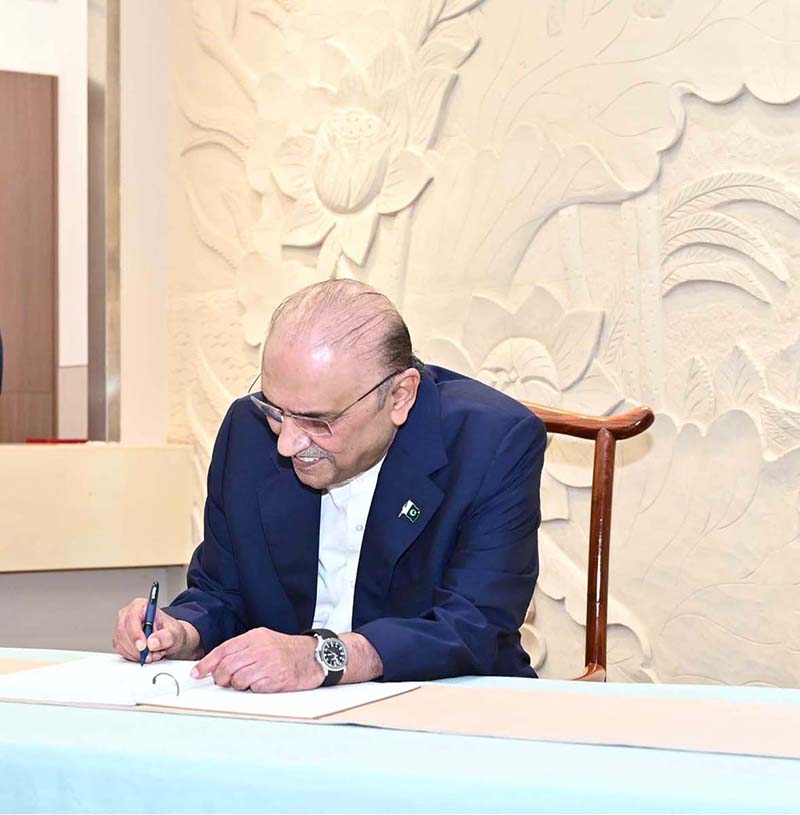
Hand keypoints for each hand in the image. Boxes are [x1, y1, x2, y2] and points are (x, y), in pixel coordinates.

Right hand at [113, 598, 201, 662]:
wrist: (170, 638)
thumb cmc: (171, 631)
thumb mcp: (175, 633)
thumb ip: (166, 637)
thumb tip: (152, 642)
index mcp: (141, 606)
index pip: (132, 618)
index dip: (135, 634)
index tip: (143, 647)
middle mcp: (128, 615)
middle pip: (123, 633)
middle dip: (137, 648)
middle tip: (150, 655)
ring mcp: (122, 628)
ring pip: (121, 644)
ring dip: (137, 654)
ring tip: (153, 653)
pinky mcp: (120, 640)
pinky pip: (122, 652)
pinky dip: (134, 657)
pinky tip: (146, 654)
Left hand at [191, 628, 321, 692]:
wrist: (313, 657)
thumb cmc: (287, 650)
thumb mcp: (264, 640)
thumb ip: (242, 649)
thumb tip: (217, 664)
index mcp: (255, 637)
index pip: (224, 649)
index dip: (207, 663)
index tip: (197, 673)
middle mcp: (260, 649)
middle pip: (227, 666)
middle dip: (220, 677)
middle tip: (224, 681)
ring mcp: (268, 664)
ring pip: (237, 680)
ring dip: (237, 685)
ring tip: (247, 682)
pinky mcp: (275, 680)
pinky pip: (253, 689)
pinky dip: (253, 690)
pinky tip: (261, 684)